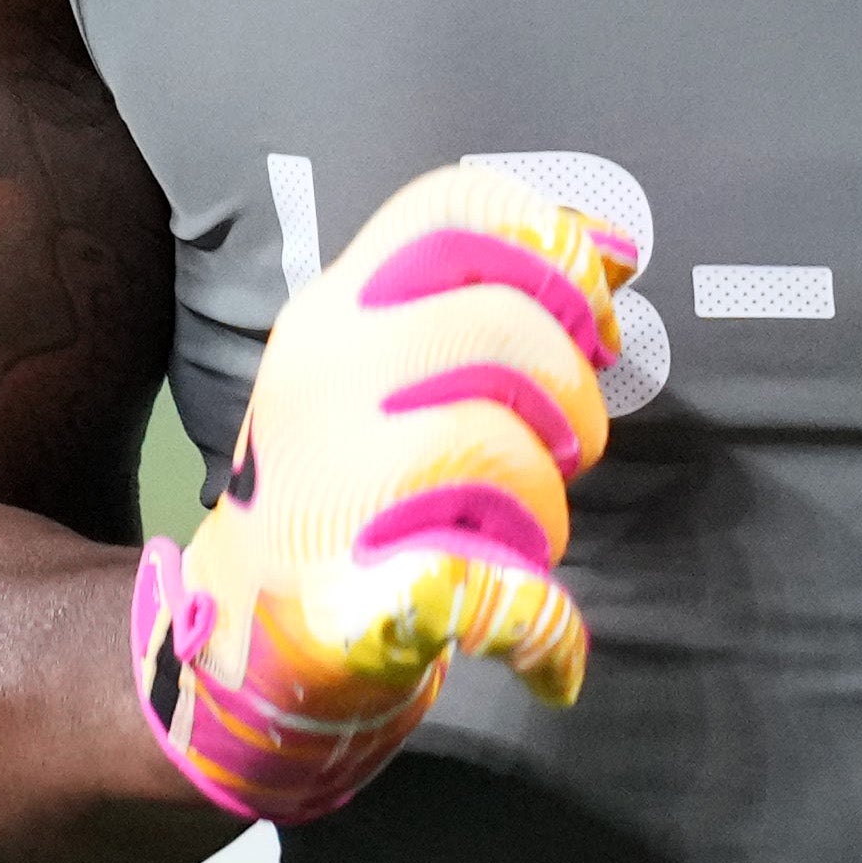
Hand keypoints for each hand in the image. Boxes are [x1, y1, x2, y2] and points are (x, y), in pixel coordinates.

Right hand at [135, 162, 637, 822]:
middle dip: (571, 400)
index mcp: (339, 308)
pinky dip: (542, 628)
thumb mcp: (398, 371)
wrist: (243, 639)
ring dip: (544, 511)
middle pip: (505, 328)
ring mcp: (327, 483)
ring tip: (509, 539)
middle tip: (560, 455)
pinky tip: (538, 653)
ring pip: (505, 454)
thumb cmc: (351, 486)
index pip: (454, 209)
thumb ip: (494, 301)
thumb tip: (619, 251)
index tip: (592, 326)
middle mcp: (323, 376)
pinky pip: (500, 590)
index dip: (554, 249)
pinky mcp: (353, 598)